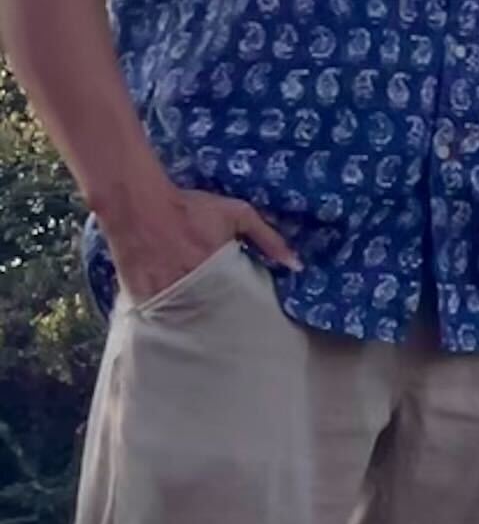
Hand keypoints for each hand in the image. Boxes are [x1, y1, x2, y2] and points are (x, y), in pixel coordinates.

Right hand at [102, 183, 297, 306]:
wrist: (137, 204)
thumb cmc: (190, 207)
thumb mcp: (237, 214)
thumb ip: (268, 238)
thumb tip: (296, 264)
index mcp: (217, 267)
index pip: (238, 300)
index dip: (244, 305)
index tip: (249, 309)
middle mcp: (191, 284)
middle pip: (212, 311)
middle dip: (221, 316)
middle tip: (227, 319)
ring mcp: (163, 291)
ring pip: (185, 315)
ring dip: (194, 316)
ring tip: (201, 317)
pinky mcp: (141, 294)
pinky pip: (158, 313)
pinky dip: (167, 313)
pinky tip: (173, 313)